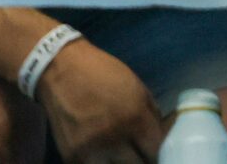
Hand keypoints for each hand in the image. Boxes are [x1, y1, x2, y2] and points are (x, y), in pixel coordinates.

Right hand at [32, 39, 163, 163]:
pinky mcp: (71, 156)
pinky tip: (105, 156)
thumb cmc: (104, 74)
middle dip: (143, 160)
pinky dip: (101, 163)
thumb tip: (164, 133)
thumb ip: (152, 114)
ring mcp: (90, 149)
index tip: (162, 151)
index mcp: (135, 117)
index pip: (156, 150)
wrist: (62, 71)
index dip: (161, 152)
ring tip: (124, 156)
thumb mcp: (137, 88)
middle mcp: (113, 137)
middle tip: (142, 154)